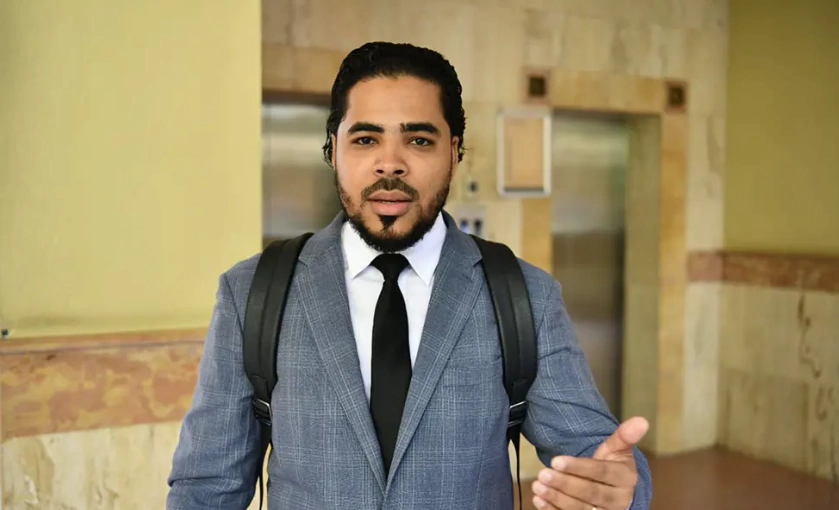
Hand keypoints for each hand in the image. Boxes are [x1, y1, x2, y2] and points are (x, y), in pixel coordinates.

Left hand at [531, 416, 648, 509]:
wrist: (618, 493)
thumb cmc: (614, 468)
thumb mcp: (619, 450)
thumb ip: (625, 436)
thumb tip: (642, 420)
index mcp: (625, 479)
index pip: (601, 473)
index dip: (578, 467)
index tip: (556, 460)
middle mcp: (618, 501)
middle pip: (590, 493)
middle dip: (564, 484)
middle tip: (543, 474)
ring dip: (556, 498)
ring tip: (537, 486)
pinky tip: (539, 501)